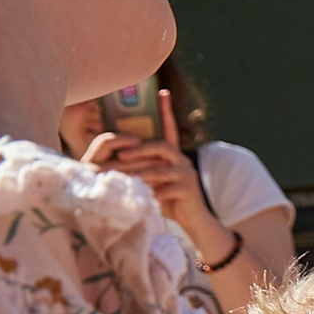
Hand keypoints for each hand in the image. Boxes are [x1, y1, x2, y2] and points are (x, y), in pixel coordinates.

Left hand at [78, 93, 235, 259]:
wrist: (195, 223)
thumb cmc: (170, 201)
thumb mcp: (155, 182)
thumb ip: (144, 169)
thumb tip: (118, 161)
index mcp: (174, 155)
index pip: (170, 127)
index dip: (166, 109)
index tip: (162, 90)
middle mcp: (183, 160)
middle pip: (161, 146)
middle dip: (139, 150)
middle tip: (119, 155)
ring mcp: (187, 175)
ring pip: (161, 168)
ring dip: (140, 172)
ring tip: (123, 177)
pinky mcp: (189, 190)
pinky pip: (167, 187)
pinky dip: (152, 192)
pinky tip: (141, 197)